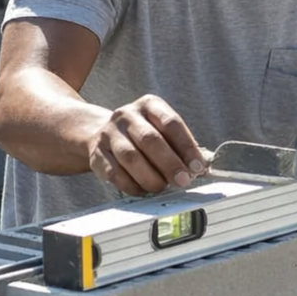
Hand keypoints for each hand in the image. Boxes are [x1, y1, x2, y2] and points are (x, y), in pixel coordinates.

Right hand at [86, 94, 206, 194]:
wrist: (101, 133)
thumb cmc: (143, 134)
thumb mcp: (162, 130)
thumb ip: (181, 145)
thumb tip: (200, 165)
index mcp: (149, 105)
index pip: (171, 123)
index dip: (186, 146)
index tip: (197, 166)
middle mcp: (127, 115)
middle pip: (150, 140)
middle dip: (170, 164)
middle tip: (183, 180)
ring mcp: (108, 134)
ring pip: (131, 157)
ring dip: (151, 177)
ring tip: (163, 187)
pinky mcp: (96, 155)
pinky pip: (115, 174)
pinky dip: (132, 185)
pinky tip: (144, 190)